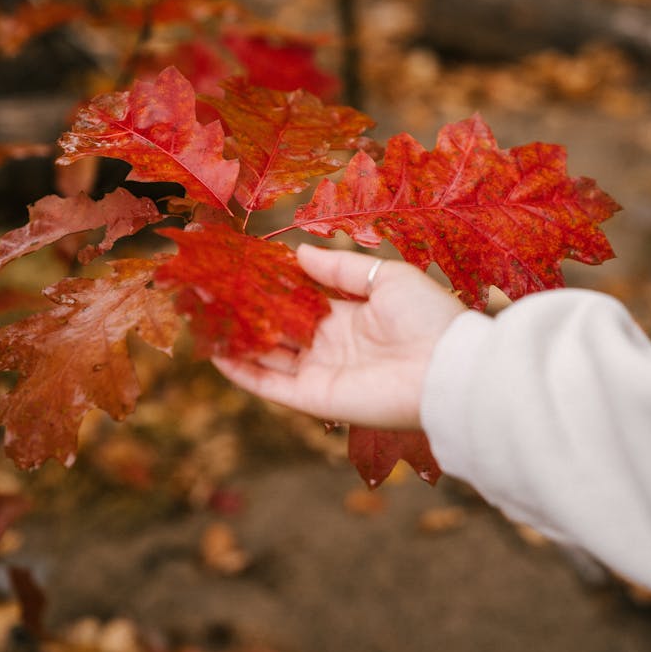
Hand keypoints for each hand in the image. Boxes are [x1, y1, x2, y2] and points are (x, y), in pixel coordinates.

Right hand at [212, 243, 464, 429]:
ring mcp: (321, 373)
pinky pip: (271, 386)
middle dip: (245, 312)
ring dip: (236, 339)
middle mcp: (331, 346)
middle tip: (211, 292)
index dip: (270, 287)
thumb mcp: (385, 277)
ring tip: (202, 318)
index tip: (241, 269)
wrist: (448, 369)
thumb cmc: (428, 318)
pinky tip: (216, 353)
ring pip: (268, 357)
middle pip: (278, 329)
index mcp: (349, 317)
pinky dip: (243, 373)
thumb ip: (339, 269)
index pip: (299, 301)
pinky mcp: (316, 399)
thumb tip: (298, 253)